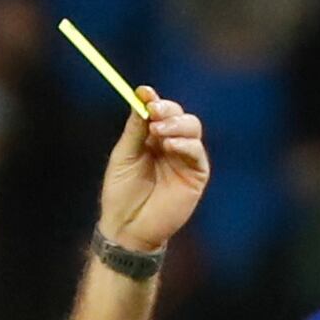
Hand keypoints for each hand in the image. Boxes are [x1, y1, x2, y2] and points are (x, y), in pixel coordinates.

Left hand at [100, 90, 209, 253]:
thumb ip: (135, 129)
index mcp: (151, 138)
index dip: (153, 99)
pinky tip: (170, 146)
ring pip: (192, 128)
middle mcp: (170, 144)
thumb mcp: (124, 155)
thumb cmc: (122, 192)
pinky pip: (197, 151)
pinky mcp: (196, 175)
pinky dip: (185, 143)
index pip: (158, 111)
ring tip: (157, 132)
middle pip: (178, 114)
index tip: (144, 92)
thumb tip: (141, 98)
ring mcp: (184, 159)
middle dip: (167, 109)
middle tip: (153, 111)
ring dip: (176, 124)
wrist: (128, 226)